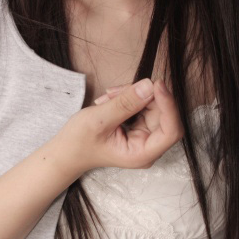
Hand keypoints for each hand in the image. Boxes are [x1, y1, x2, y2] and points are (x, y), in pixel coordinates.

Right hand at [52, 78, 182, 175]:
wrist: (66, 151)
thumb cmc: (79, 142)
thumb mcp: (99, 120)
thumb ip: (125, 104)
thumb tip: (149, 86)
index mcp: (142, 154)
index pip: (171, 130)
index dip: (168, 105)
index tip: (156, 85)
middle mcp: (148, 146)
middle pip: (162, 113)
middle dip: (141, 96)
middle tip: (116, 91)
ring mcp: (144, 136)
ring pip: (152, 105)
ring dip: (131, 95)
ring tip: (107, 98)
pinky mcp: (139, 127)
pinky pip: (143, 105)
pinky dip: (127, 98)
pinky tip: (109, 100)